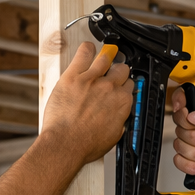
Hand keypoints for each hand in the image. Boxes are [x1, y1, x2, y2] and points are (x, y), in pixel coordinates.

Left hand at [38, 43, 133, 165]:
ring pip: (105, 58)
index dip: (123, 86)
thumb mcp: (113, 137)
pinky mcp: (74, 76)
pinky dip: (87, 49)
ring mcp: (92, 80)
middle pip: (121, 69)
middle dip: (117, 72)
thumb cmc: (85, 144)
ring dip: (105, 58)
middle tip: (110, 75)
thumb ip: (119, 121)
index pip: (130, 85)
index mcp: (122, 102)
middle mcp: (110, 88)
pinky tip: (87, 50)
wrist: (64, 144)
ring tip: (101, 59)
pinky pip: (84, 53)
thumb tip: (120, 117)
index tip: (118, 87)